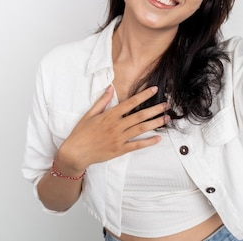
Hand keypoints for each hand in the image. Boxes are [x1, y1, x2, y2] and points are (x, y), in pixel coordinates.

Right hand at [54, 85, 169, 175]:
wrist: (75, 153)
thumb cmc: (81, 133)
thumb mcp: (89, 114)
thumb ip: (102, 101)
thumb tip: (111, 88)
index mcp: (110, 115)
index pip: (130, 102)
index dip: (144, 95)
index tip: (155, 89)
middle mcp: (116, 126)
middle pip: (140, 115)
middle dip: (155, 109)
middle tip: (167, 105)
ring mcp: (119, 138)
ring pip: (141, 129)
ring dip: (155, 123)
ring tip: (166, 118)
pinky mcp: (119, 150)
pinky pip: (137, 145)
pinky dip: (148, 142)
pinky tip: (159, 138)